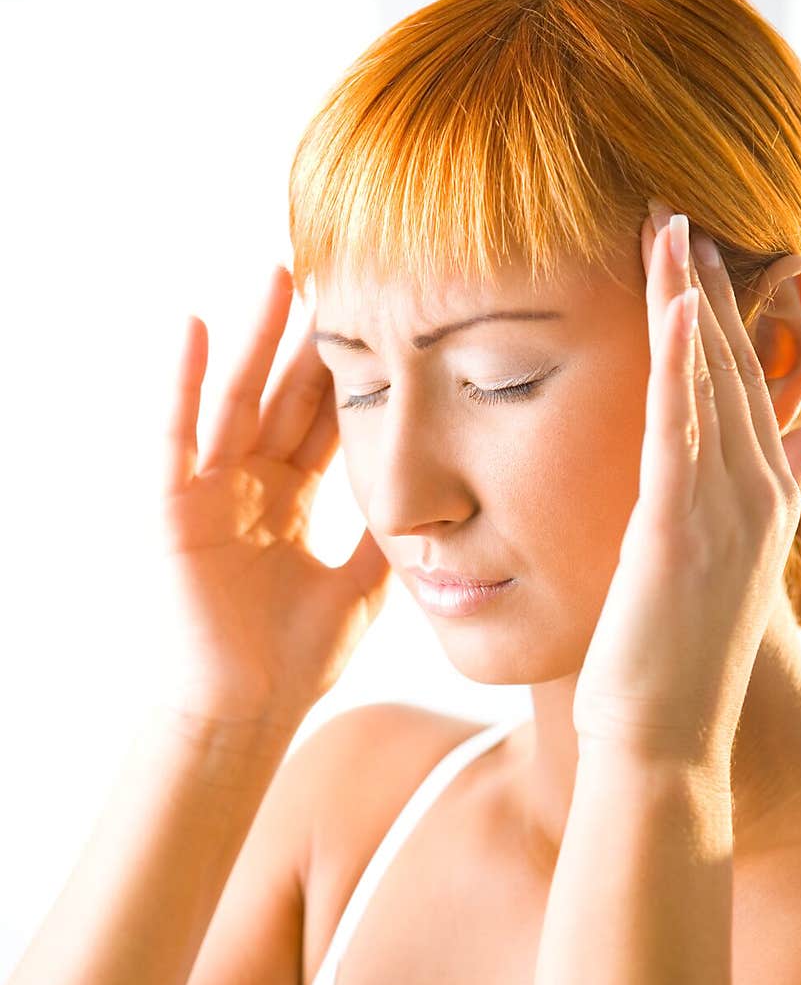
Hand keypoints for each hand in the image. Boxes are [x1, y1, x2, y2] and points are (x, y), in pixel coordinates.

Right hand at [144, 267, 391, 730]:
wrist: (245, 715)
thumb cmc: (297, 659)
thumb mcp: (364, 583)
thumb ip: (391, 534)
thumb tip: (445, 493)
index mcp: (292, 498)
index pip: (326, 419)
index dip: (353, 370)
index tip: (387, 314)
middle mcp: (250, 485)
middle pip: (285, 395)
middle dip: (309, 338)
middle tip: (340, 270)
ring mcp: (209, 492)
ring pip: (235, 399)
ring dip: (253, 336)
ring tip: (279, 272)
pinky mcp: (172, 511)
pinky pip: (173, 437)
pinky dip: (180, 384)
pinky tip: (193, 326)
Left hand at [572, 202, 800, 767]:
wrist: (664, 744)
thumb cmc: (676, 668)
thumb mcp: (728, 572)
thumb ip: (768, 495)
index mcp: (759, 506)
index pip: (746, 395)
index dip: (729, 322)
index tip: (706, 257)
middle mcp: (752, 499)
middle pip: (735, 373)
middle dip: (710, 290)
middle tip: (682, 214)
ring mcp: (721, 513)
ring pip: (710, 385)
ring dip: (691, 300)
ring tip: (670, 225)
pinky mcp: (676, 530)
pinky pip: (680, 429)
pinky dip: (682, 362)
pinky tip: (675, 300)